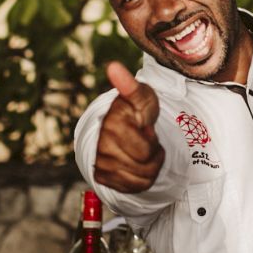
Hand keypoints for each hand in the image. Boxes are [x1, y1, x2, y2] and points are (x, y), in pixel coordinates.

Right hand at [93, 61, 164, 192]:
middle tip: (143, 138)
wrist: (121, 130)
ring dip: (149, 164)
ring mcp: (100, 162)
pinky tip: (136, 163)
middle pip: (145, 163)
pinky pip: (135, 186)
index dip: (151, 139)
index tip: (143, 127)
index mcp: (111, 123)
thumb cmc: (136, 112)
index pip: (146, 150)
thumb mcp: (142, 97)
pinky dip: (142, 177)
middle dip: (152, 151)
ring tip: (141, 150)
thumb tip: (112, 67)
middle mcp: (101, 144)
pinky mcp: (102, 177)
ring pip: (142, 176)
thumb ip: (130, 85)